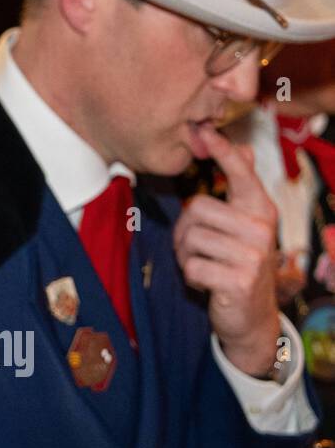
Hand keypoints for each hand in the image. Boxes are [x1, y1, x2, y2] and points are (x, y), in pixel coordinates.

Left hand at [173, 124, 280, 375]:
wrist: (250, 316)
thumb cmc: (237, 264)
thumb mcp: (242, 226)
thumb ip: (241, 189)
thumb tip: (244, 147)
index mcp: (261, 212)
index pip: (241, 175)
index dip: (223, 152)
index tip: (205, 131)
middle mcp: (261, 230)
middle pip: (195, 209)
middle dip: (185, 232)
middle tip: (199, 250)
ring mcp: (252, 256)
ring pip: (189, 239)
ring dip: (186, 256)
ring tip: (205, 266)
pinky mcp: (238, 280)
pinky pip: (191, 267)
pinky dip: (191, 277)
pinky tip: (208, 284)